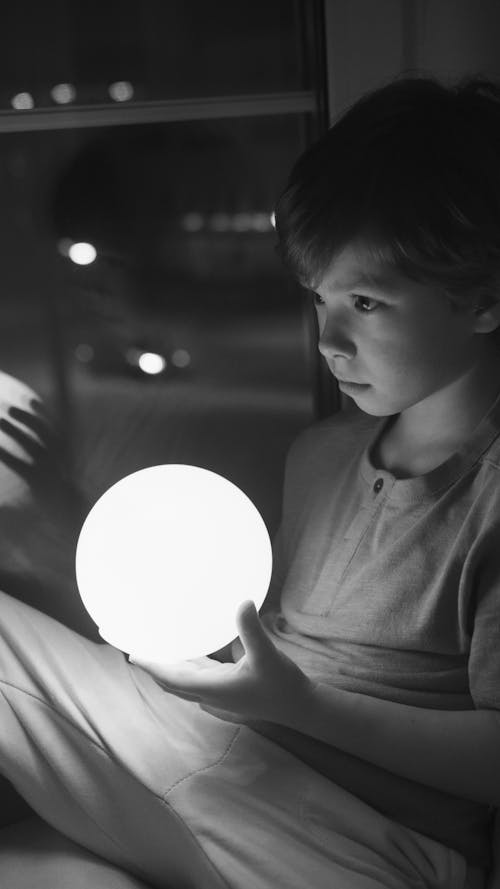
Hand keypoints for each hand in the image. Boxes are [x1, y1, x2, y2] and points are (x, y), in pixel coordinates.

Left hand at [0, 399, 86, 522]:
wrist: (73, 520)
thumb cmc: (64, 498)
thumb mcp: (62, 477)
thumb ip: (52, 459)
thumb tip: (40, 445)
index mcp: (65, 454)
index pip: (56, 427)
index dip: (43, 413)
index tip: (32, 400)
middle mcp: (59, 459)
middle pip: (44, 431)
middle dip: (27, 417)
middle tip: (9, 410)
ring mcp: (49, 469)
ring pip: (30, 443)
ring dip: (14, 430)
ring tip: (0, 421)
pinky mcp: (38, 482)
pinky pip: (19, 464)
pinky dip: (6, 454)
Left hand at [130, 601, 311, 727]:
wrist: (298, 706)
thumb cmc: (282, 684)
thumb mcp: (267, 655)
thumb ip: (252, 630)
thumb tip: (243, 602)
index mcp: (213, 689)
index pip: (172, 678)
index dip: (152, 666)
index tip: (133, 655)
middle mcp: (210, 693)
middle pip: (171, 681)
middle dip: (153, 667)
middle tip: (137, 649)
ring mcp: (218, 693)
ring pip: (183, 681)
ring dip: (168, 668)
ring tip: (156, 648)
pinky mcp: (227, 689)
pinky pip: (197, 678)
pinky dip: (186, 667)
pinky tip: (189, 652)